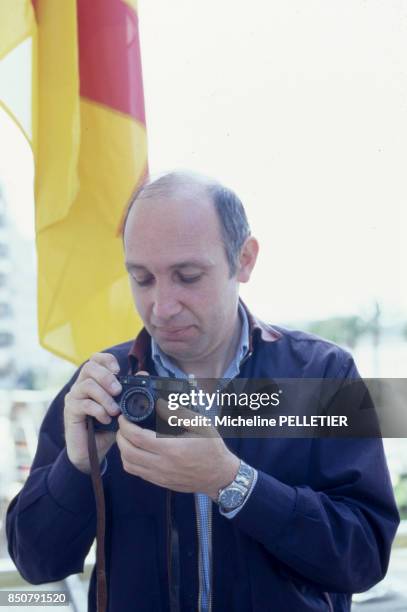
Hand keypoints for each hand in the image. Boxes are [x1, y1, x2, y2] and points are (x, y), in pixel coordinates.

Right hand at [64, 353, 121, 473]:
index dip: (106, 360)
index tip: (118, 370)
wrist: (91, 451)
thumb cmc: (106, 427)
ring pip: (87, 385)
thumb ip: (129, 391)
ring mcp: (74, 398)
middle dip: (106, 377)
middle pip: (89, 367)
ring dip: (104, 397)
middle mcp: (81, 386)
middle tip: (117, 391)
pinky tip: (106, 420)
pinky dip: (98, 411)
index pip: (95, 359)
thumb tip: (142, 374)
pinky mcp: (70, 411)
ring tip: (114, 411)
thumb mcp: (121, 407)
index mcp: (93, 380)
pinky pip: (84, 404)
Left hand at [116, 381, 239, 497]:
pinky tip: (135, 451)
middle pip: (128, 452)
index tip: (124, 417)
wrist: (219, 476)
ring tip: (126, 438)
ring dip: (122, 450)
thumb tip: (160, 403)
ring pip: (128, 464)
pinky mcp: (160, 482)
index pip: (137, 437)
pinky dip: (129, 461)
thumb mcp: (200, 425)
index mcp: (171, 448)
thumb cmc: (211, 449)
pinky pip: (137, 473)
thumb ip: (179, 414)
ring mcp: (160, 476)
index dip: (126, 426)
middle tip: (123, 426)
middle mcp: (162, 464)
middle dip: (120, 436)